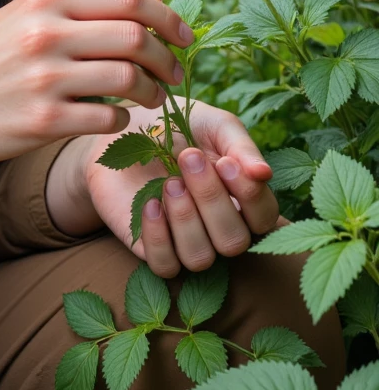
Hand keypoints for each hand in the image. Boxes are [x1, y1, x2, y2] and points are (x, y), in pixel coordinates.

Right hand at [0, 0, 191, 166]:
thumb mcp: (22, 18)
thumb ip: (74, 9)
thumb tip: (142, 2)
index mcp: (44, 1)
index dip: (167, 17)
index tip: (184, 36)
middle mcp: (46, 34)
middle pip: (135, 37)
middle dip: (167, 57)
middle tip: (174, 73)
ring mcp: (44, 78)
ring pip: (128, 78)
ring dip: (151, 91)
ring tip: (151, 98)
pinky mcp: (43, 121)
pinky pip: (108, 118)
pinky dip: (123, 120)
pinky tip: (116, 119)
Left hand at [82, 100, 281, 275]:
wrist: (125, 128)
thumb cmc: (178, 127)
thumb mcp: (214, 124)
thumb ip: (241, 146)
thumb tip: (264, 173)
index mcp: (243, 200)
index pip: (265, 218)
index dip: (249, 197)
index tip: (223, 162)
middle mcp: (219, 227)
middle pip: (234, 242)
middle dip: (211, 199)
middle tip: (188, 158)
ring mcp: (186, 241)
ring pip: (201, 258)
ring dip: (185, 218)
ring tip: (169, 182)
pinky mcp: (152, 248)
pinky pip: (165, 265)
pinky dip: (158, 237)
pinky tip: (150, 203)